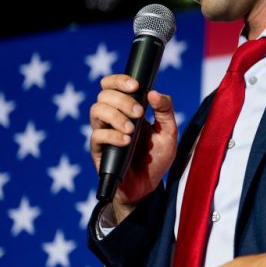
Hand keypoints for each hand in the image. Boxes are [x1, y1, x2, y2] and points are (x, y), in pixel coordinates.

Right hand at [89, 74, 176, 221]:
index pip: (113, 84)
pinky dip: (112, 136)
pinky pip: (97, 136)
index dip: (119, 80)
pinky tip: (126, 142)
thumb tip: (154, 93)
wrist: (148, 186)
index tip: (136, 86)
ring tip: (132, 129)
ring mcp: (104, 133)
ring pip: (96, 111)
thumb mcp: (168, 132)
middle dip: (122, 100)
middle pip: (103, 94)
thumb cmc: (157, 157)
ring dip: (116, 116)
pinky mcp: (99, 150)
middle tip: (140, 113)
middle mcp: (112, 117)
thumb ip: (165, 111)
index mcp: (128, 108)